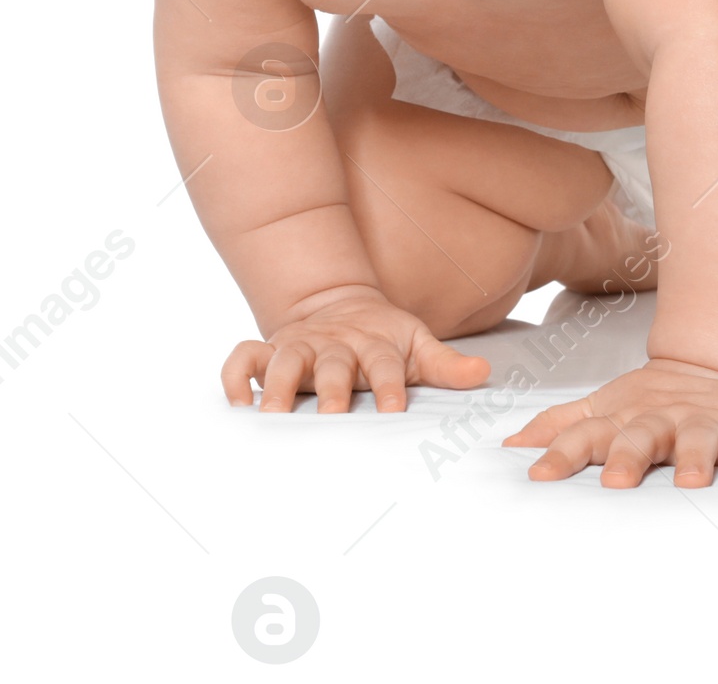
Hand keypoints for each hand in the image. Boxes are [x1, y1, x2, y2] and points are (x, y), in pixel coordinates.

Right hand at [222, 285, 490, 413]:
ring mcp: (299, 346)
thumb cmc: (383, 338)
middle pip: (332, 364)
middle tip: (330, 414)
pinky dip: (235, 376)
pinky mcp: (269, 349)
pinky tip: (236, 403)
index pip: (384, 366)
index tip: (393, 410)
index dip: (390, 386)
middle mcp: (334, 345)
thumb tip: (482, 374)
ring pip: (283, 359)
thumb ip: (446, 364)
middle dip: (330, 388)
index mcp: (373, 345)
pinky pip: (243, 357)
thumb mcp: (417, 344)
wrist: (339, 303)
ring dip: (276, 384)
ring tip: (270, 415)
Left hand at [502, 356, 717, 486]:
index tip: (539, 476)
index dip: (562, 454)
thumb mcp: (605, 409)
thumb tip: (509, 445)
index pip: (588, 435)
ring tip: (694, 480)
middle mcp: (663, 419)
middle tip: (614, 481)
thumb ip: (561, 428)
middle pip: (640, 437)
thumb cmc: (653, 402)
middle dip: (627, 457)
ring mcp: (706, 422)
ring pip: (699, 440)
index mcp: (625, 419)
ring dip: (697, 458)